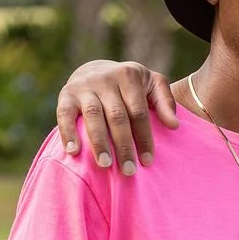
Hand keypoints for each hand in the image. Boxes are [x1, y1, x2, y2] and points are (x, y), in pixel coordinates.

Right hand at [56, 60, 178, 171]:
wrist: (95, 69)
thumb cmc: (131, 85)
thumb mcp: (152, 85)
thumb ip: (165, 102)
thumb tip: (174, 126)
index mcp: (129, 76)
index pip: (139, 112)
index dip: (143, 137)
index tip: (147, 161)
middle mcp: (106, 79)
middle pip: (117, 116)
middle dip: (123, 145)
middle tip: (128, 171)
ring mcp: (85, 86)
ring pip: (93, 116)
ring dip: (99, 142)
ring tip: (105, 164)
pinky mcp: (66, 93)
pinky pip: (64, 114)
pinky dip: (68, 132)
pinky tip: (73, 152)